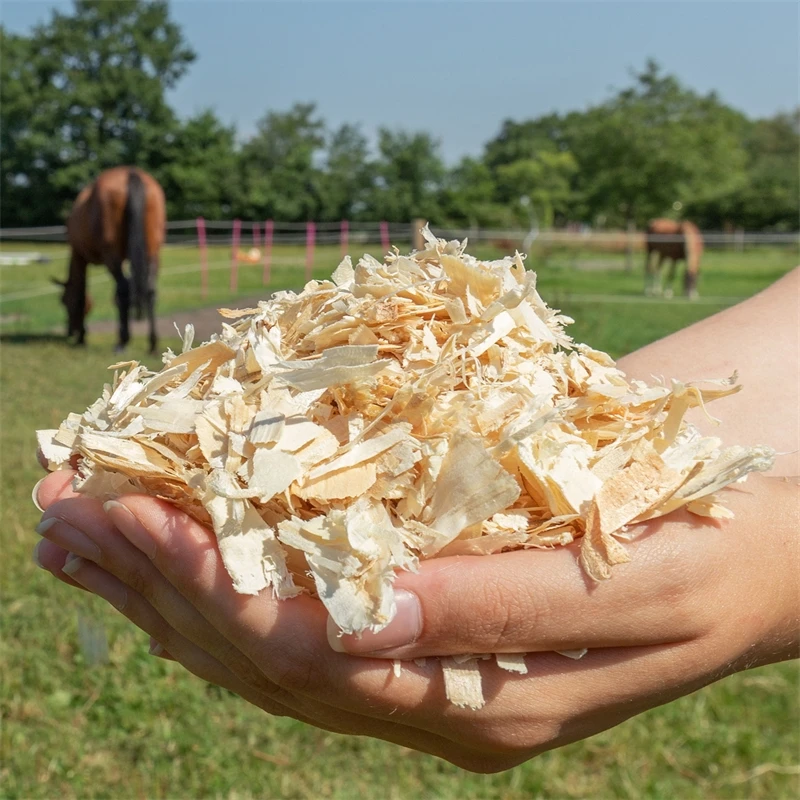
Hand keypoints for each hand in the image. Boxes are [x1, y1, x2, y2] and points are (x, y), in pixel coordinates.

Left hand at [32, 469, 797, 772]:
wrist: (761, 560)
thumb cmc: (712, 560)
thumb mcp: (629, 592)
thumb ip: (495, 613)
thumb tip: (356, 615)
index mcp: (480, 704)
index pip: (308, 654)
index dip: (209, 588)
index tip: (127, 516)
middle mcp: (433, 701)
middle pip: (264, 653)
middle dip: (157, 582)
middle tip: (62, 513)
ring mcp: (424, 672)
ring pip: (267, 641)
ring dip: (169, 586)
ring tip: (78, 530)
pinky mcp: (428, 632)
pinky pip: (304, 615)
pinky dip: (229, 578)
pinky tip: (175, 547)